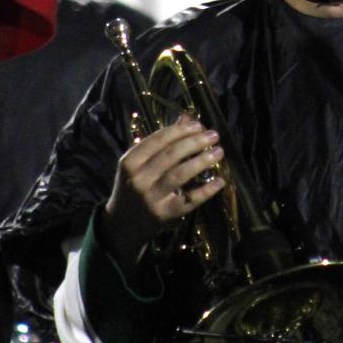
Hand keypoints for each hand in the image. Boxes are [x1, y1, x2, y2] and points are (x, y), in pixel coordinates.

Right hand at [103, 113, 225, 262]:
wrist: (122, 224)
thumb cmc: (133, 186)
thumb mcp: (139, 163)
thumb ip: (161, 142)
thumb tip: (187, 118)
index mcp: (130, 162)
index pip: (157, 140)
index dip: (180, 130)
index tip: (198, 125)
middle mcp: (138, 179)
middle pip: (171, 155)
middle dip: (194, 142)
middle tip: (213, 136)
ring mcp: (151, 198)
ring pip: (180, 175)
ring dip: (202, 161)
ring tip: (218, 152)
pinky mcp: (164, 214)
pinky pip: (188, 200)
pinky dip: (206, 190)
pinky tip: (219, 181)